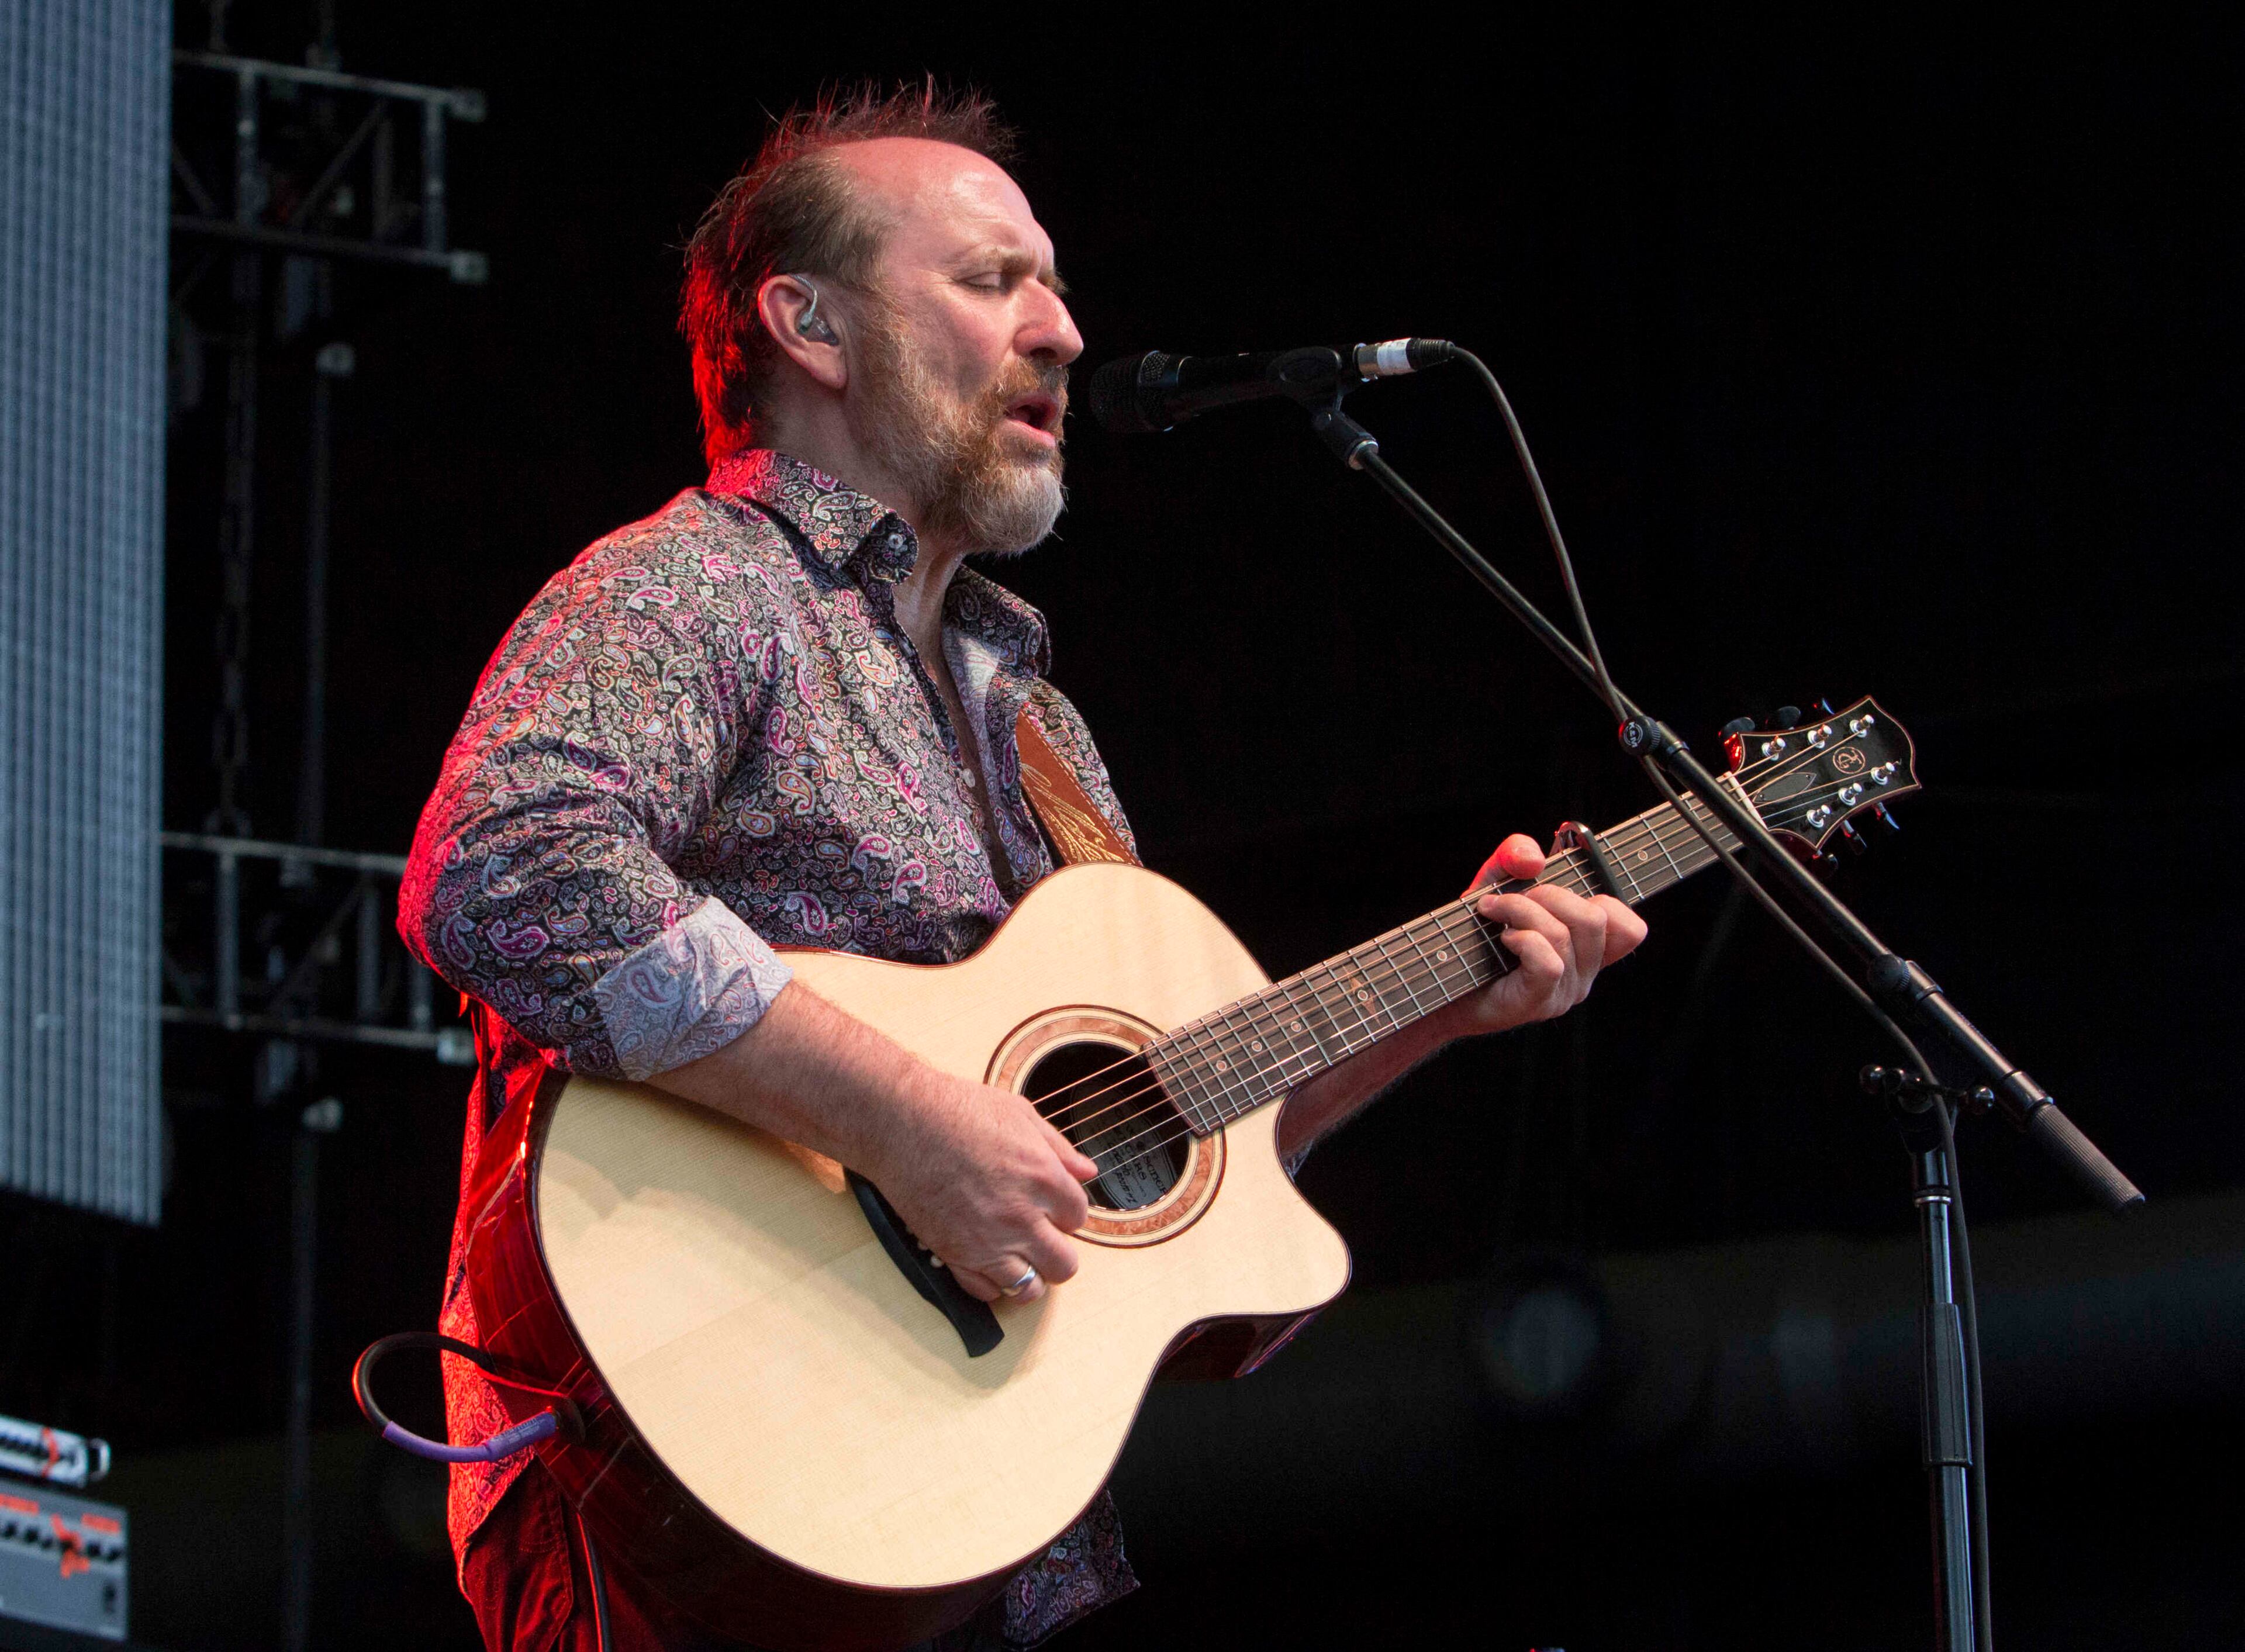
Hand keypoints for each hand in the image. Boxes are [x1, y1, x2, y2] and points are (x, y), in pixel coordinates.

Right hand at [871, 1072, 1098, 1304]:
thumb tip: (1088, 1172)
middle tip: (1042, 1234)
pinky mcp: (955, 1254)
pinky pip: (986, 1292)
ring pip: (1029, 1288)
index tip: (1052, 1204)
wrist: (901, 1122)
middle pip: (1063, 1264)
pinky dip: (992, 1283)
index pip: (1078, 1217)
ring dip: (1030, 1274)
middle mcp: (1021, 1217)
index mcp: (1043, 1178)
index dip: (1066, 1210)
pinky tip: (990, 1261)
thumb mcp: (1020, 1114)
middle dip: (1057, 1251)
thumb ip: (1059, 1148)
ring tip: (1019, 1255)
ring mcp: (987, 1241)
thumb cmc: (958, 1110)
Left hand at [1445, 833, 1646, 1036]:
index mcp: (1586, 948)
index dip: (1606, 898)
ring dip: (1522, 910)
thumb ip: (1516, 854)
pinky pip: (1549, 962)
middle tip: (1511, 897)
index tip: (1560, 884)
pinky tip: (1504, 938)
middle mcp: (1583, 972)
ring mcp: (1564, 991)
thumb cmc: (1474, 933)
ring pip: (1565, 935)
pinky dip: (1522, 939)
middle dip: (1550, 894)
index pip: (1630, 929)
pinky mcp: (1539, 1001)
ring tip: (1494, 911)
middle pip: (1596, 919)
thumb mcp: (1496, 880)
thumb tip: (1535, 859)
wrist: (1439, 978)